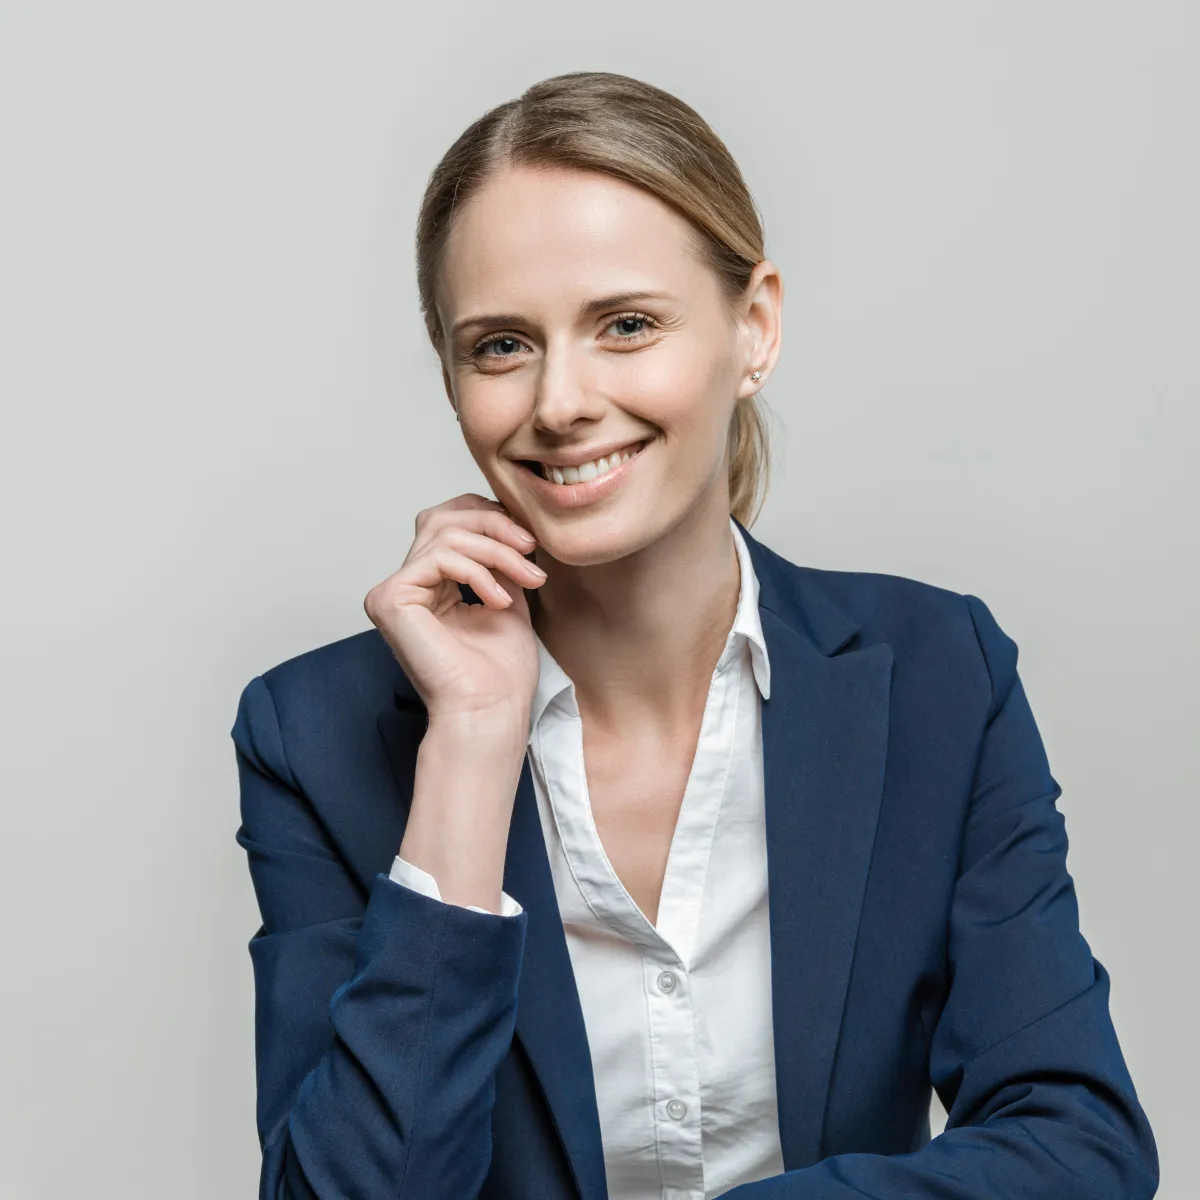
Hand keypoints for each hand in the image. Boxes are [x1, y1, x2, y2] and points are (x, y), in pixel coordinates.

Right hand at [364, 493, 545, 728]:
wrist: (491, 710)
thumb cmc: (501, 672)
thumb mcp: (508, 596)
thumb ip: (500, 560)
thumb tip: (510, 523)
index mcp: (431, 584)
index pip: (450, 521)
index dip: (489, 517)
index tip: (530, 540)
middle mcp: (407, 584)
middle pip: (444, 518)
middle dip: (494, 526)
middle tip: (530, 548)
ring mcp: (393, 591)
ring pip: (446, 535)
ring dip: (497, 552)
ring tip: (528, 578)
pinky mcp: (389, 598)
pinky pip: (438, 558)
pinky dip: (477, 573)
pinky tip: (499, 600)